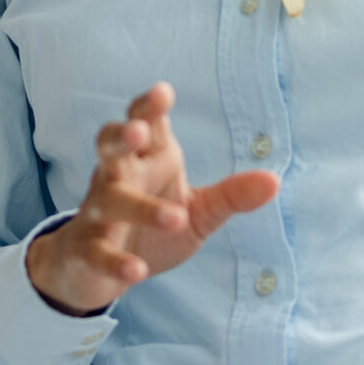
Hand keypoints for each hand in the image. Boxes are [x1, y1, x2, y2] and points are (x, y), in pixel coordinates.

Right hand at [26, 82, 280, 315]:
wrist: (98, 268)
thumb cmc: (152, 225)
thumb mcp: (198, 211)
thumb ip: (231, 195)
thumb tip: (275, 180)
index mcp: (146, 160)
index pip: (144, 123)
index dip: (149, 107)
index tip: (163, 93)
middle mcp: (118, 178)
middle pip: (110, 146)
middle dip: (122, 136)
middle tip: (139, 132)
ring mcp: (100, 213)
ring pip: (109, 199)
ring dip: (138, 206)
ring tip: (174, 216)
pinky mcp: (88, 250)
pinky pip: (97, 252)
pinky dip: (115, 261)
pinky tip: (136, 271)